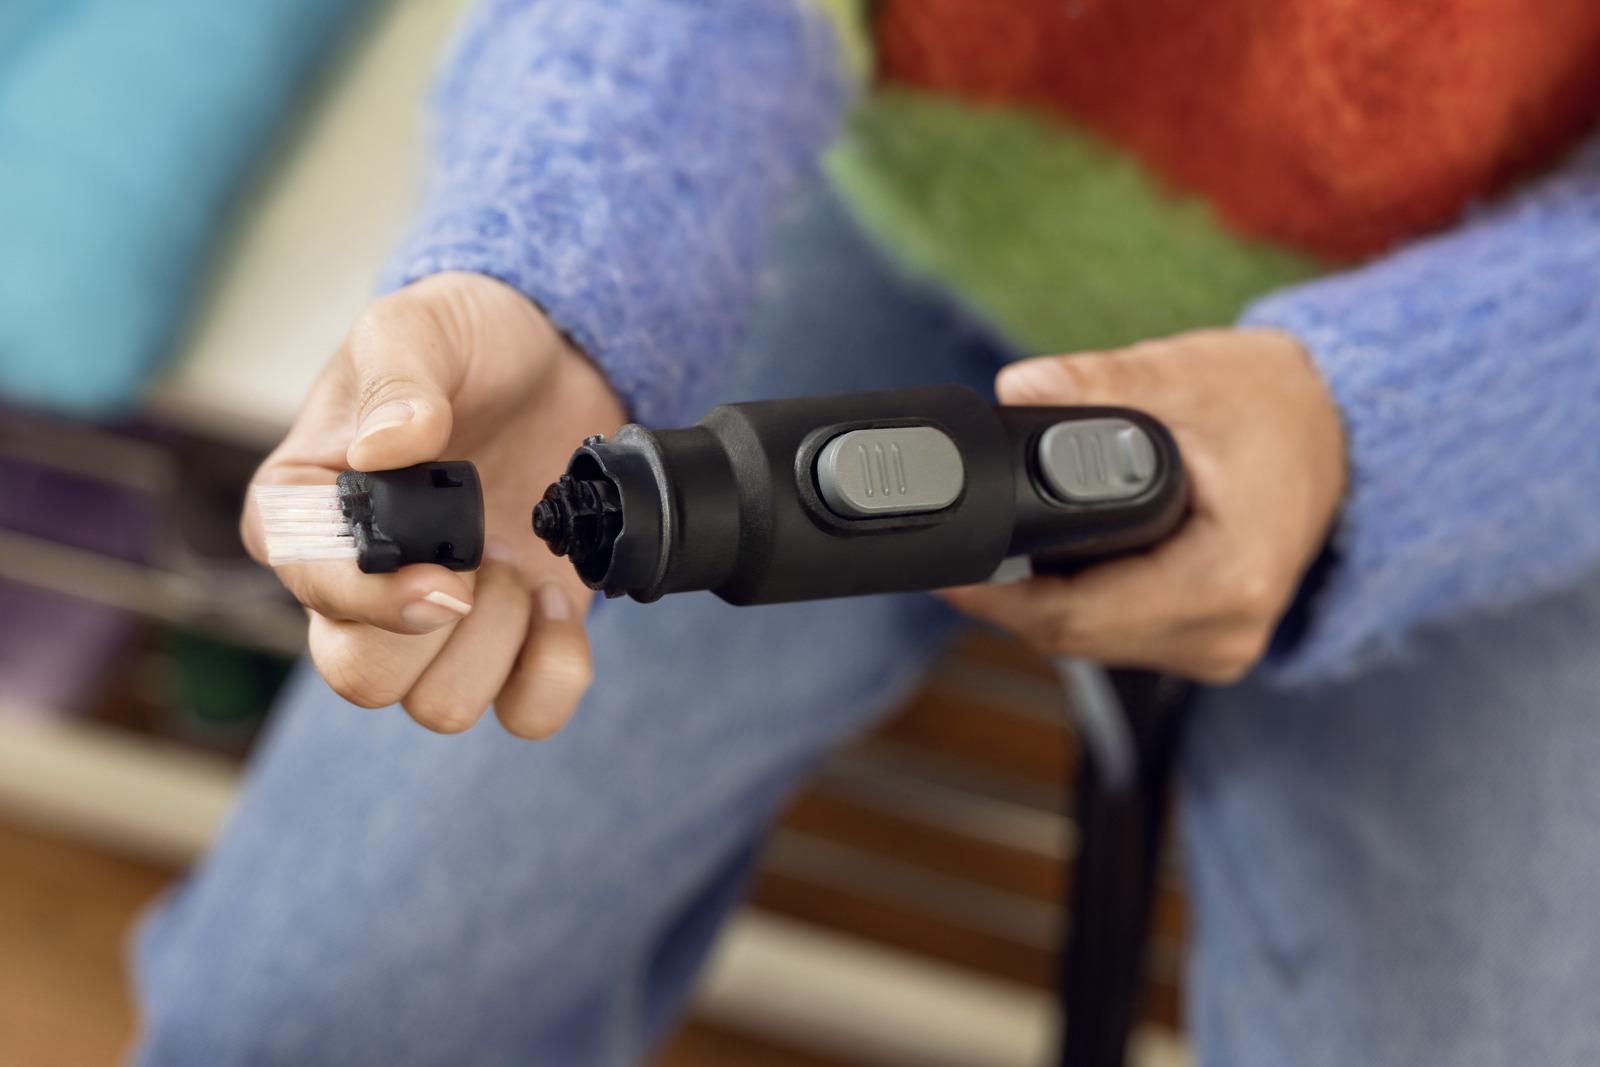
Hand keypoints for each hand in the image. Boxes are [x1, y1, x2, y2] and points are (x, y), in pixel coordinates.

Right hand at [242, 272, 625, 735]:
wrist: (558, 357)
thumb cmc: (468, 338)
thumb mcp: (422, 325)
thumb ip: (398, 378)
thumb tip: (386, 447)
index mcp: (308, 512)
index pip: (311, 590)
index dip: (375, 599)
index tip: (448, 570)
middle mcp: (361, 583)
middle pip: (363, 679)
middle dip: (440, 630)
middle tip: (489, 556)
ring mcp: (439, 621)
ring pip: (440, 706)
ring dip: (499, 644)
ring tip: (523, 563)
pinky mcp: (514, 640)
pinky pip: (524, 712)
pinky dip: (551, 671)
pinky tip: (558, 602)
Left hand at [941, 328, 1345, 683]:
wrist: (1340, 433)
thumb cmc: (1273, 406)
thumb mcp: (1186, 376)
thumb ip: (1098, 381)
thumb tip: (1017, 389)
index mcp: (1227, 582)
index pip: (1077, 616)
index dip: (997, 594)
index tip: (946, 563)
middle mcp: (1225, 634)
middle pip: (1073, 637)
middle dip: (1008, 595)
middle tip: (958, 543)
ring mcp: (1218, 647)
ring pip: (1088, 643)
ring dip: (1038, 601)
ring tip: (998, 543)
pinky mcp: (1204, 642)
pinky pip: (1113, 635)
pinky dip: (1074, 601)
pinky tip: (1049, 559)